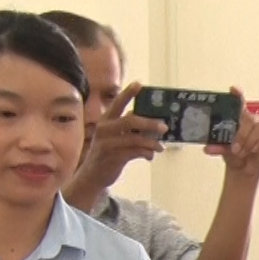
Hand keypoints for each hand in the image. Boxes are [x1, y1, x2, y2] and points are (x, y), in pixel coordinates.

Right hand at [72, 83, 165, 197]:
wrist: (94, 175)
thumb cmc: (109, 152)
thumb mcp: (115, 136)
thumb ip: (129, 129)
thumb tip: (153, 124)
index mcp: (105, 120)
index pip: (117, 103)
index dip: (128, 93)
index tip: (139, 84)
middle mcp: (105, 129)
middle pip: (130, 121)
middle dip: (150, 123)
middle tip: (164, 127)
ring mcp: (108, 143)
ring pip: (135, 139)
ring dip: (152, 142)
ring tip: (160, 147)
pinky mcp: (113, 157)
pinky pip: (135, 152)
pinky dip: (146, 153)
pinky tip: (151, 155)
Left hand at [209, 89, 258, 175]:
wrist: (244, 168)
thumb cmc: (233, 154)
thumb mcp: (223, 149)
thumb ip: (216, 147)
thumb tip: (207, 149)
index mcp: (237, 117)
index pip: (238, 102)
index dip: (237, 94)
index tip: (233, 89)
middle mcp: (250, 118)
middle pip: (249, 119)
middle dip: (241, 136)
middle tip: (235, 149)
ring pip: (258, 130)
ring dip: (249, 144)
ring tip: (242, 153)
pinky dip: (258, 146)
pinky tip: (254, 151)